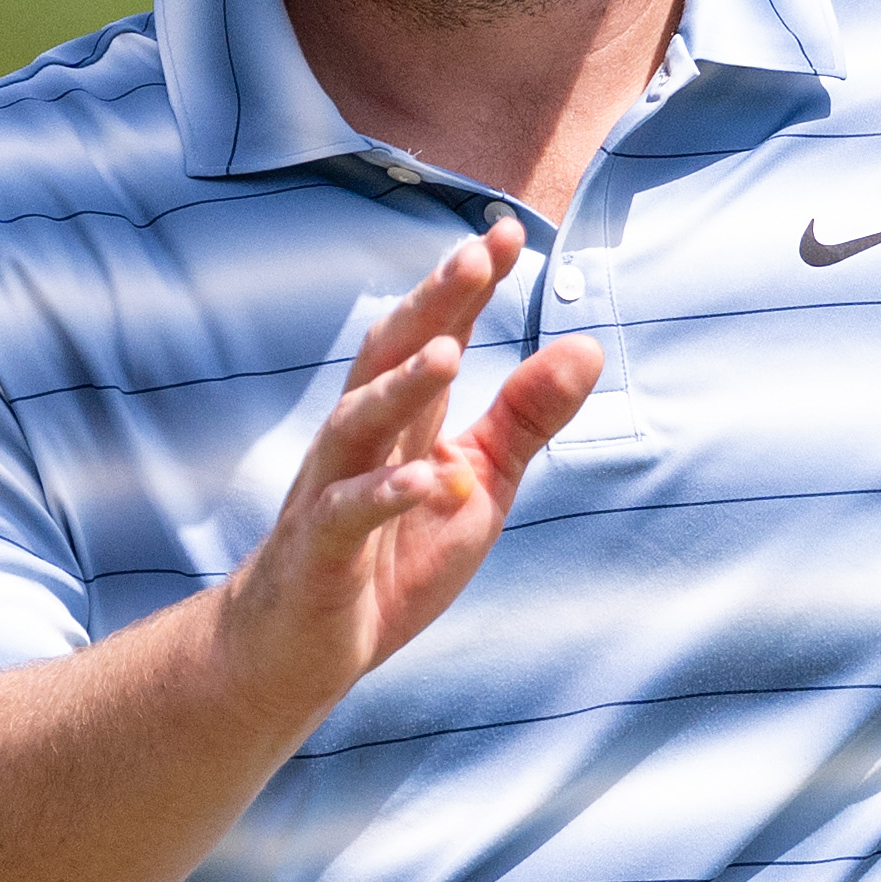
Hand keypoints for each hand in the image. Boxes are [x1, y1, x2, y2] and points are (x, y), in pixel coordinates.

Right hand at [212, 222, 601, 706]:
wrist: (292, 649)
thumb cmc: (387, 559)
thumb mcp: (476, 485)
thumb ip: (524, 419)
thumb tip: (588, 344)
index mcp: (403, 421)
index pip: (435, 334)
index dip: (469, 286)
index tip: (508, 231)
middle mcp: (360, 441)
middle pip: (389, 357)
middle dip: (432, 305)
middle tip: (474, 254)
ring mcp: (331, 492)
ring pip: (358, 424)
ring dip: (403, 388)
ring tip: (450, 352)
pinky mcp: (317, 553)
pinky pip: (345, 514)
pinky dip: (384, 494)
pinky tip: (426, 479)